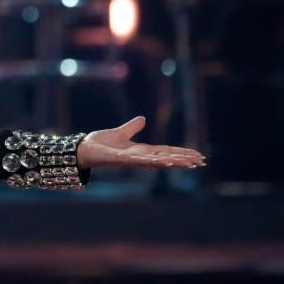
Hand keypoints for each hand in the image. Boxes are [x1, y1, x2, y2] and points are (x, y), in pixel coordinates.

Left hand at [75, 116, 205, 169]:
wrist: (82, 148)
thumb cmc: (100, 144)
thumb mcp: (120, 132)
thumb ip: (132, 127)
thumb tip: (143, 119)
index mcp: (140, 150)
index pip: (166, 152)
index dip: (181, 153)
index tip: (197, 156)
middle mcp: (138, 157)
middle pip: (166, 158)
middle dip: (183, 160)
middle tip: (201, 162)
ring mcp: (130, 159)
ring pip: (156, 161)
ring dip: (173, 162)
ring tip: (189, 164)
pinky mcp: (120, 159)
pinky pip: (138, 161)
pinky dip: (152, 161)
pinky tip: (164, 162)